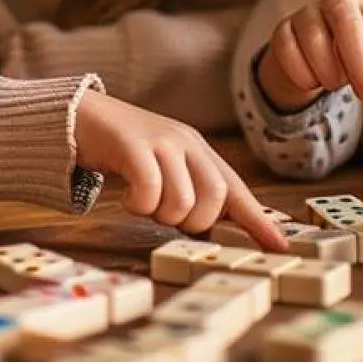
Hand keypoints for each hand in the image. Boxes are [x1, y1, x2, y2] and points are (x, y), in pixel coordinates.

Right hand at [73, 93, 287, 249]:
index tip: (281, 247)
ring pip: (182, 201)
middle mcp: (187, 143)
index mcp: (199, 150)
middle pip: (215, 197)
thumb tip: (214, 226)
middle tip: (167, 215)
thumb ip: (190, 189)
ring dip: (160, 214)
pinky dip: (138, 204)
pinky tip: (128, 196)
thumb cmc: (124, 149)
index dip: (259, 220)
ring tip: (144, 200)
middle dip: (194, 221)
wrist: (81, 114)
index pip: (237, 188)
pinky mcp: (133, 145)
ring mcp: (161, 142)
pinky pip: (150, 191)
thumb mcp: (165, 165)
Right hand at [256, 0, 362, 111]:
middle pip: (344, 19)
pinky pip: (289, 55)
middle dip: (358, 60)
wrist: (323, 59)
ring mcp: (305, 15)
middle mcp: (335, 2)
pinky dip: (304, 76)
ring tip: (339, 84)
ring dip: (330, 72)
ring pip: (314, 40)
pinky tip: (314, 80)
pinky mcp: (282, 32)